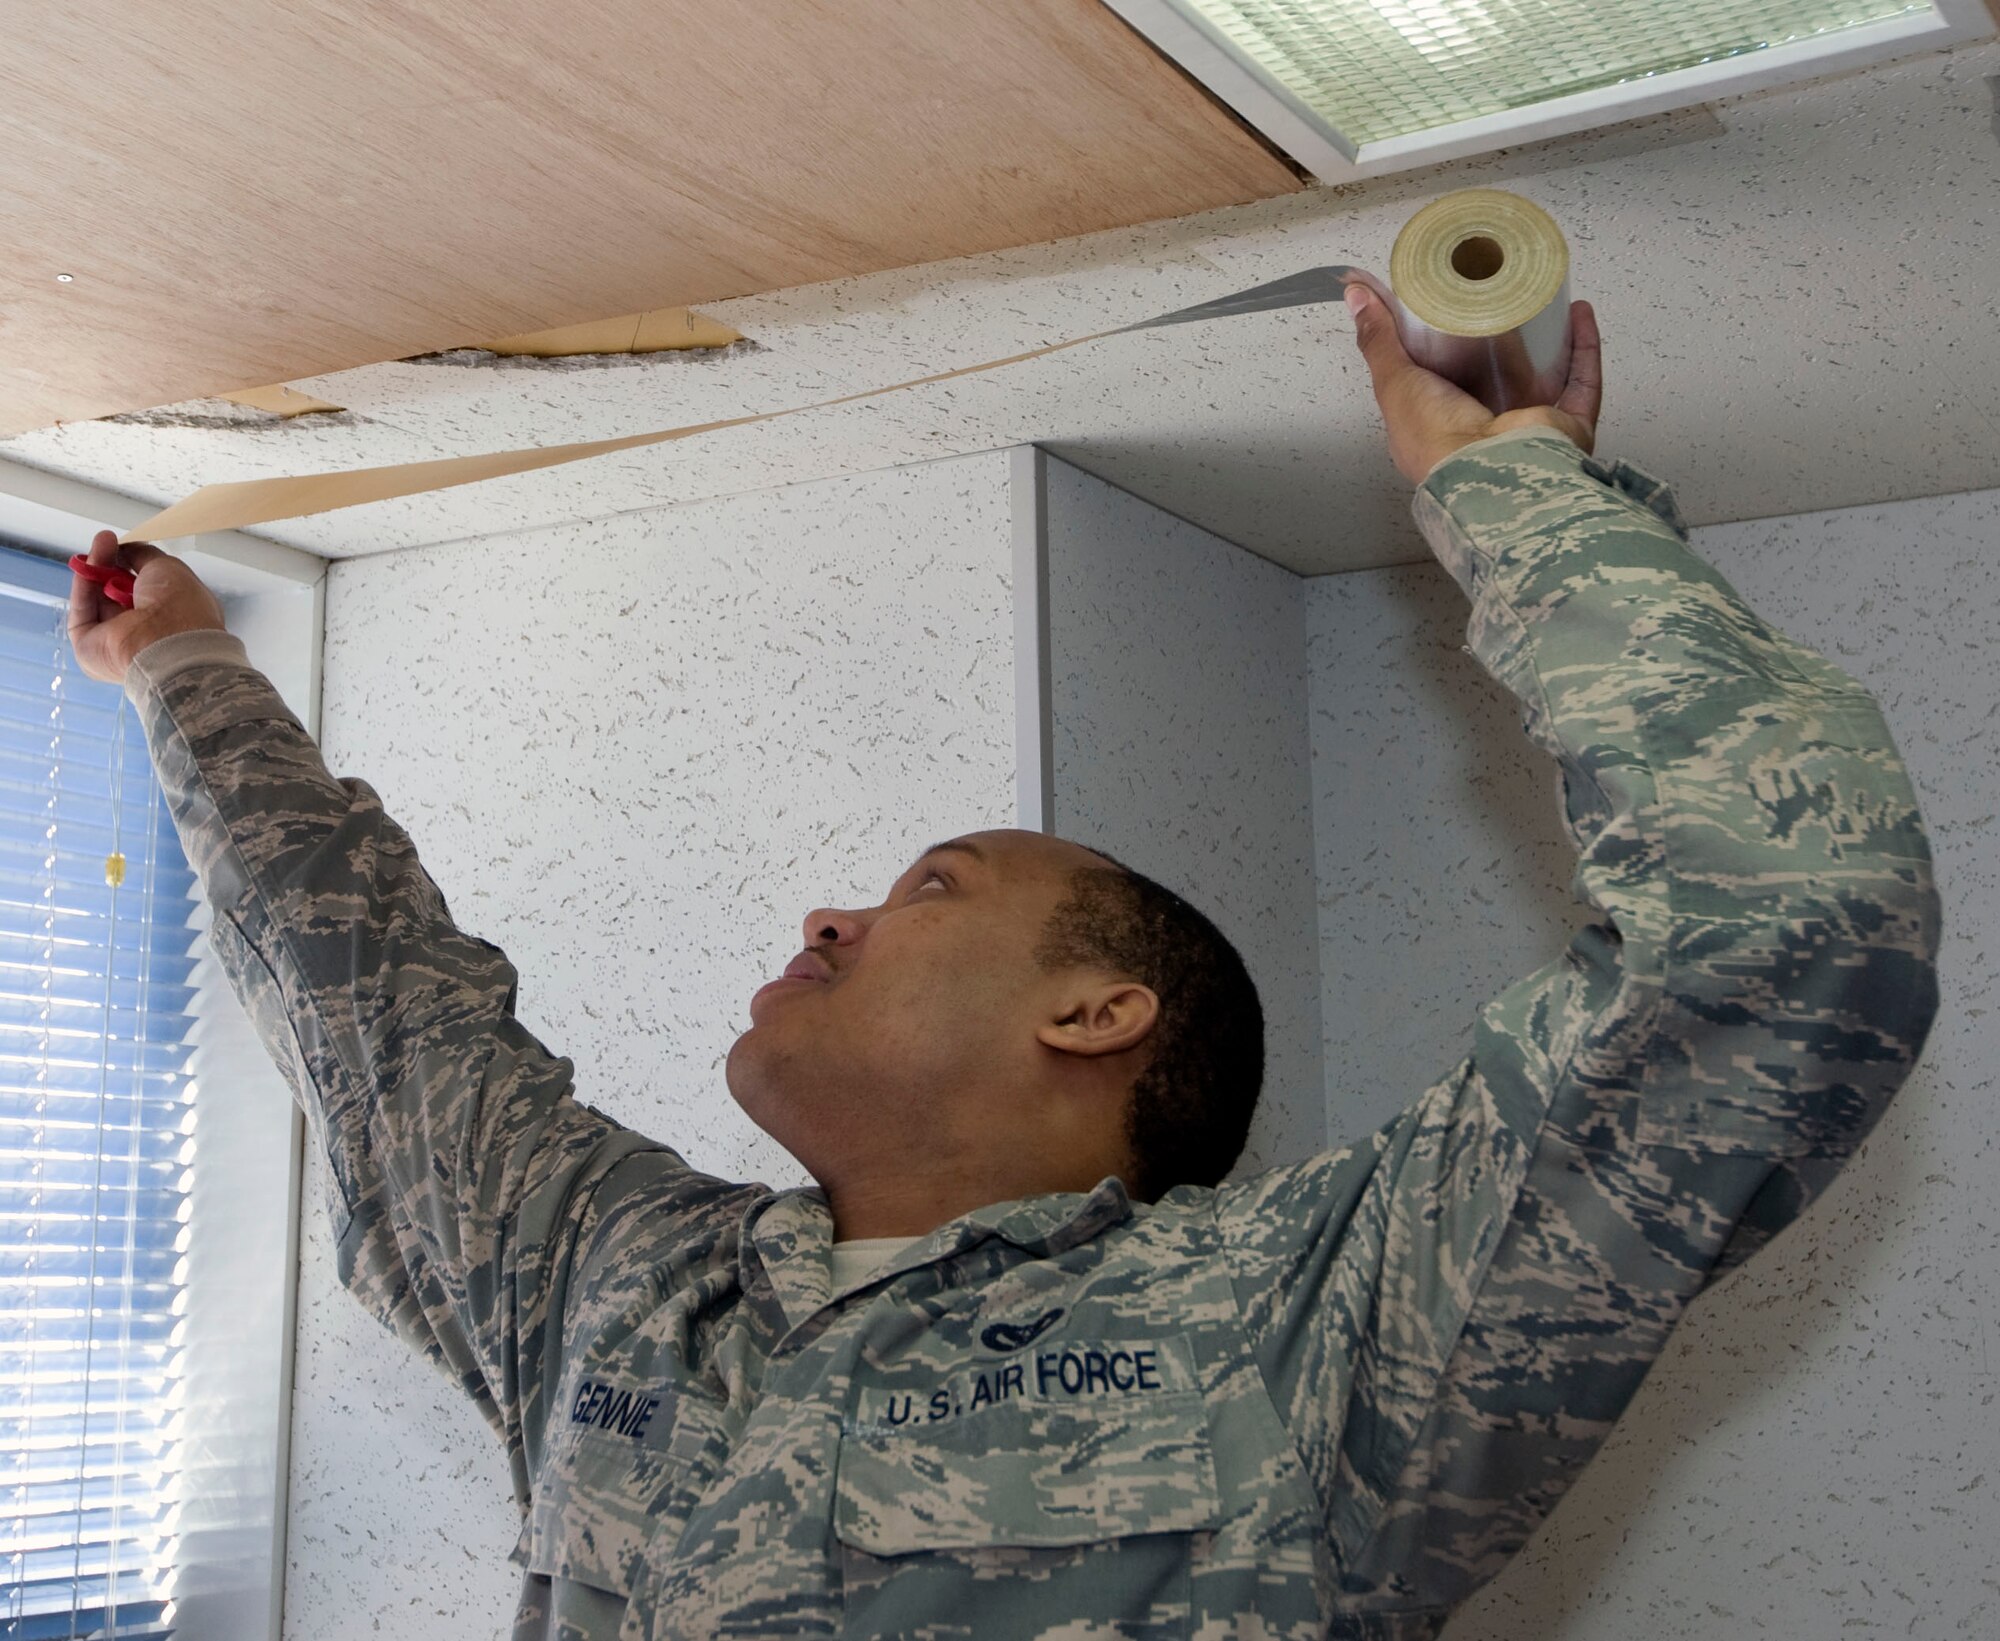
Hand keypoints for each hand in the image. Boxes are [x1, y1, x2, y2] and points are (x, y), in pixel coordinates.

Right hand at [68, 530, 226, 685]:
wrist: (166, 643)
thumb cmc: (179, 605)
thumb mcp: (168, 568)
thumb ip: (144, 556)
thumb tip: (126, 548)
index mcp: (175, 618)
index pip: (149, 591)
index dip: (135, 567)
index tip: (125, 546)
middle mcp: (147, 632)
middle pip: (120, 592)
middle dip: (113, 563)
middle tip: (106, 540)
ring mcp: (117, 641)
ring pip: (100, 598)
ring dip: (98, 568)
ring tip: (101, 542)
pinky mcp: (90, 648)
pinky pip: (84, 610)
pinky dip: (83, 585)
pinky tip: (85, 562)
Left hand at [1346, 283, 1601, 485]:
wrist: (1491, 474)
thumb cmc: (1435, 438)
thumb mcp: (1394, 382)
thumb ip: (1378, 339)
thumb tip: (1354, 292)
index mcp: (1441, 432)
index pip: (1443, 385)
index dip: (1447, 348)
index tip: (1452, 308)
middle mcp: (1486, 434)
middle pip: (1498, 380)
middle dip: (1502, 340)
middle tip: (1502, 296)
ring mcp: (1529, 433)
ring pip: (1545, 379)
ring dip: (1548, 339)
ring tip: (1542, 297)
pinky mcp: (1568, 428)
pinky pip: (1583, 382)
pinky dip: (1585, 347)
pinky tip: (1579, 311)